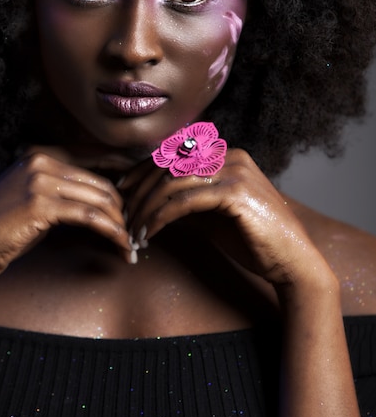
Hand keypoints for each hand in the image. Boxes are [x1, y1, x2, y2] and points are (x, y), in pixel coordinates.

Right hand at [0, 146, 131, 291]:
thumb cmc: (0, 231)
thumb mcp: (32, 199)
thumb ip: (61, 190)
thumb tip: (102, 197)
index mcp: (39, 155)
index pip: (94, 159)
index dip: (122, 175)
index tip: (142, 193)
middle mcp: (40, 161)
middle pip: (100, 182)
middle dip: (123, 209)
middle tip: (135, 230)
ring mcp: (39, 180)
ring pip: (99, 199)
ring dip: (120, 224)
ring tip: (130, 244)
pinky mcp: (40, 205)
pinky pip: (90, 217)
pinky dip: (111, 233)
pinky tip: (121, 246)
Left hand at [119, 148, 332, 290]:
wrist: (293, 261)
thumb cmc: (253, 239)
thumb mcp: (213, 215)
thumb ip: (187, 203)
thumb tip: (151, 202)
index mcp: (226, 156)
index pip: (173, 155)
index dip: (142, 171)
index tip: (123, 190)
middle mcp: (230, 156)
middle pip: (168, 165)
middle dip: (139, 190)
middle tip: (123, 215)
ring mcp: (234, 172)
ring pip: (173, 182)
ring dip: (146, 208)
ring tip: (134, 231)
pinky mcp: (235, 193)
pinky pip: (184, 201)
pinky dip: (160, 218)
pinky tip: (150, 235)